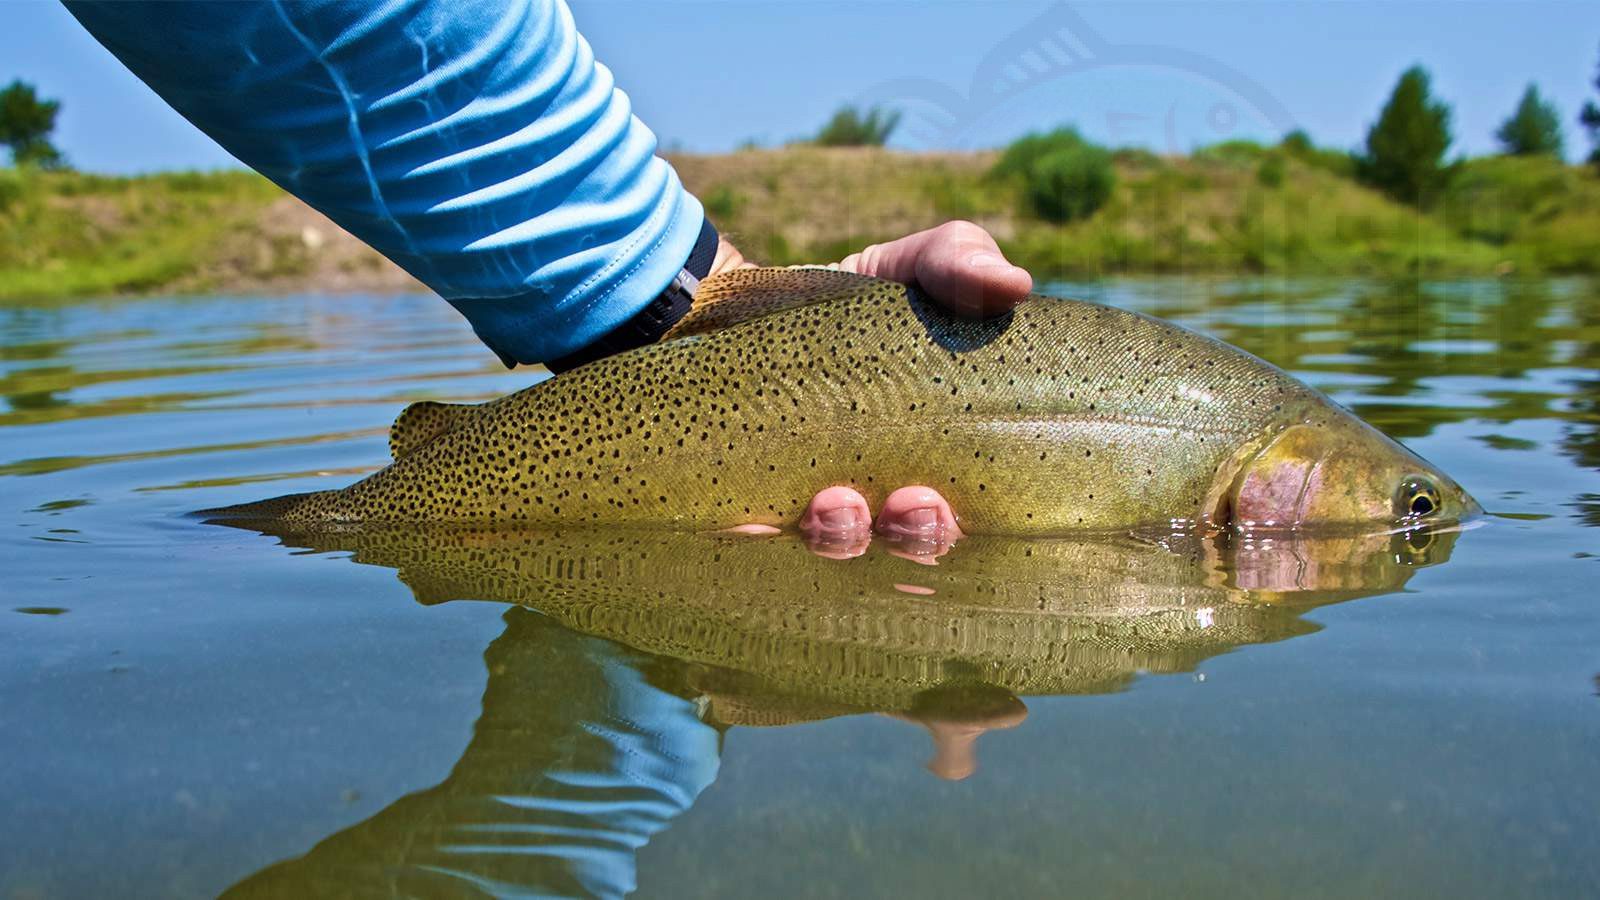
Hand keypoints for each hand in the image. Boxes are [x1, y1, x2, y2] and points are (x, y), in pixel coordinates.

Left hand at [716, 221, 1030, 554]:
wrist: (745, 305)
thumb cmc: (856, 301)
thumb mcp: (914, 267)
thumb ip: (962, 264)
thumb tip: (1014, 284)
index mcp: (939, 461)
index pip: (967, 519)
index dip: (964, 530)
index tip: (950, 504)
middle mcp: (883, 501)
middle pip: (908, 551)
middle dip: (915, 539)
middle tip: (912, 502)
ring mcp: (813, 509)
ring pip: (835, 552)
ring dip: (842, 539)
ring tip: (834, 503)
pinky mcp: (748, 506)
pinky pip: (754, 544)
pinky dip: (756, 539)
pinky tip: (753, 524)